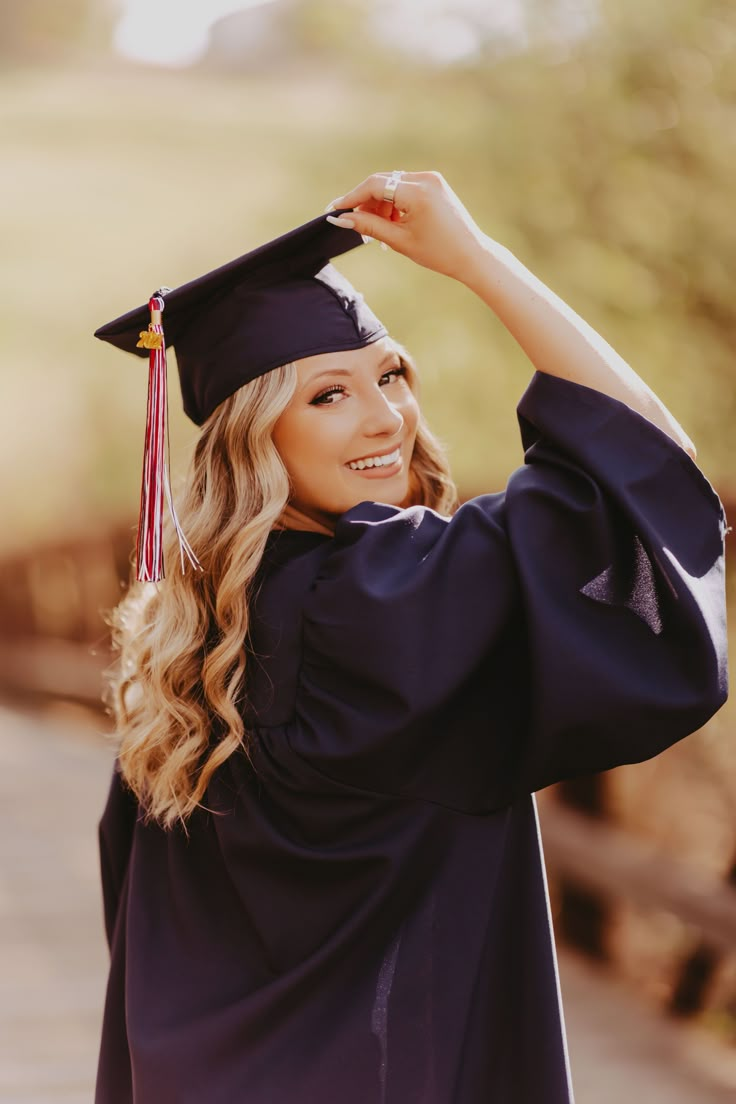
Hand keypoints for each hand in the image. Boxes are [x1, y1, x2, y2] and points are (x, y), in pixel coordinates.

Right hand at [326, 170, 486, 282]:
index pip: (374, 185)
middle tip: (354, 224)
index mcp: (418, 192)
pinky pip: (405, 188)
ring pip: (392, 185)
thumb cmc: (439, 253)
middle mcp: (425, 179)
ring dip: (380, 205)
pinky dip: (394, 204)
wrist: (472, 255)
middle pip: (382, 182)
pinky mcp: (435, 184)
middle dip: (366, 203)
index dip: (352, 198)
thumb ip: (368, 227)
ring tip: (379, 231)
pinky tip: (392, 224)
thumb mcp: (399, 241)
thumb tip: (341, 218)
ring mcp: (432, 179)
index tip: (335, 209)